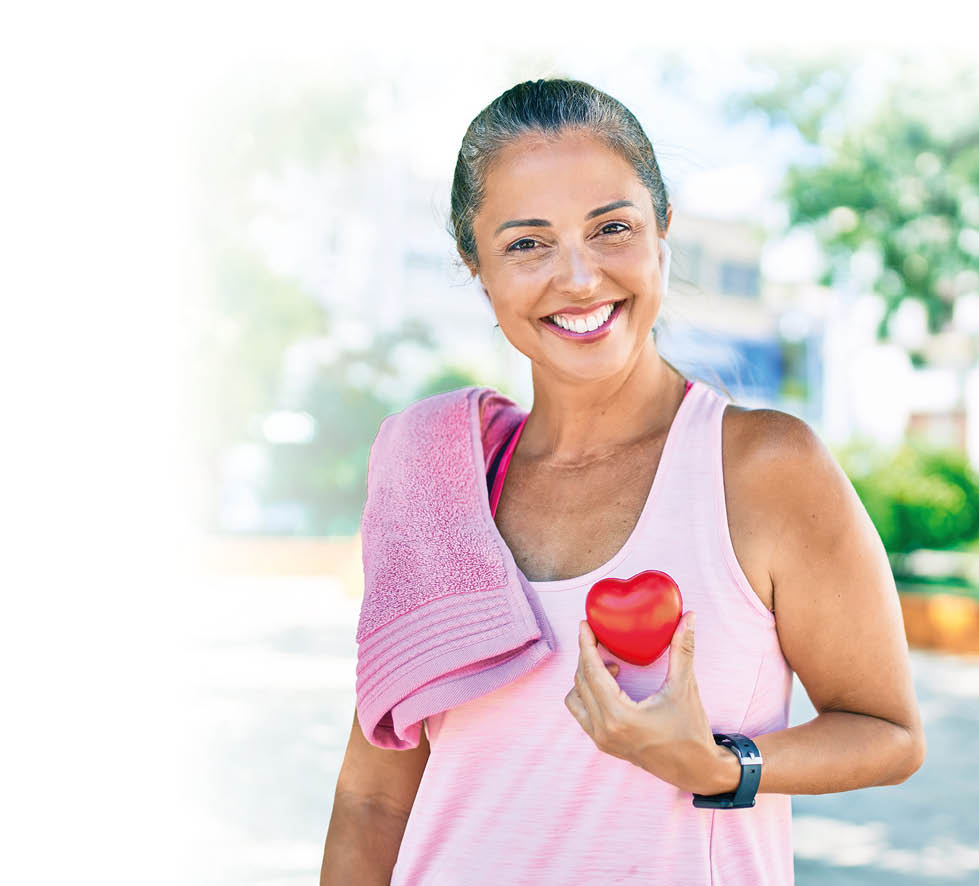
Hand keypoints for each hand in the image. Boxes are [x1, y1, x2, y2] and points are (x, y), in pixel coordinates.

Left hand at [564, 612, 729, 794]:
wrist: (695, 770)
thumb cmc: (691, 731)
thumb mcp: (685, 688)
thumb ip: (683, 650)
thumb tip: (690, 617)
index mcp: (620, 717)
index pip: (592, 672)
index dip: (586, 645)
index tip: (584, 624)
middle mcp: (604, 730)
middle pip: (581, 681)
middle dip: (587, 655)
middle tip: (599, 637)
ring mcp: (601, 740)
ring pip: (576, 697)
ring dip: (587, 676)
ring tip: (613, 667)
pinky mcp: (603, 744)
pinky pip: (582, 712)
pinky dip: (588, 693)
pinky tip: (612, 684)